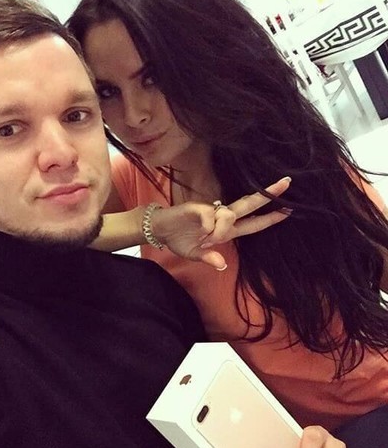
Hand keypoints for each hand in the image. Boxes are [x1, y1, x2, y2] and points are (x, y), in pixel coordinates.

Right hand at [151, 177, 290, 269]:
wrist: (160, 230)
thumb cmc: (178, 240)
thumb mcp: (195, 254)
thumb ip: (209, 258)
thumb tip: (222, 265)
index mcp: (226, 231)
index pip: (253, 224)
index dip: (270, 218)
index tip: (288, 210)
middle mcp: (222, 218)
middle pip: (250, 205)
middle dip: (268, 195)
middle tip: (286, 183)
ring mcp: (211, 211)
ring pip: (231, 214)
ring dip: (221, 228)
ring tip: (205, 237)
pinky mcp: (198, 207)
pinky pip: (211, 216)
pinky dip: (209, 225)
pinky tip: (202, 231)